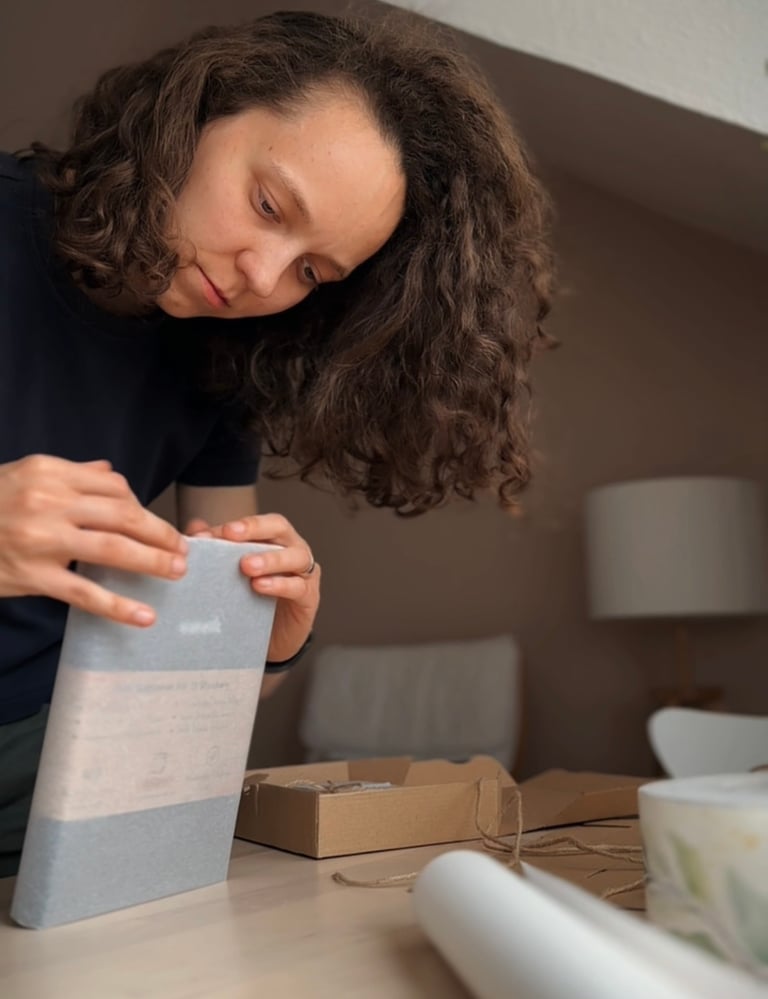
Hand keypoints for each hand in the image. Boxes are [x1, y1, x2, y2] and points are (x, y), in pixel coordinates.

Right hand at [0, 455, 187, 625]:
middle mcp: (49, 502)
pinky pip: (85, 594)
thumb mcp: (24, 474)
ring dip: (152, 561)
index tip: (155, 523)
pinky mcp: (33, 577)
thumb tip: (110, 473)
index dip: (141, 506)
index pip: (113, 487)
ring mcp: (42, 541)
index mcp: (51, 472)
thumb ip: (72, 474)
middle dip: (159, 532)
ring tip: (176, 570)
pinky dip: (118, 606)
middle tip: (183, 548)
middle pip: (122, 515)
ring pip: (113, 550)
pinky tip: (144, 616)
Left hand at [185, 513, 319, 662]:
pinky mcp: (309, 597)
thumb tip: (195, 529)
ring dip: (270, 558)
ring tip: (246, 566)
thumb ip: (216, 550)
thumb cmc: (253, 601)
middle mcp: (292, 550)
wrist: (271, 640)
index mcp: (274, 540)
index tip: (220, 530)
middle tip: (231, 534)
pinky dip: (279, 584)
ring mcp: (304, 573)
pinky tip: (260, 586)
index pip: (261, 523)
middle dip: (255, 529)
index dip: (242, 524)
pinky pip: (298, 586)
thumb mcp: (232, 575)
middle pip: (280, 528)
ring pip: (295, 556)